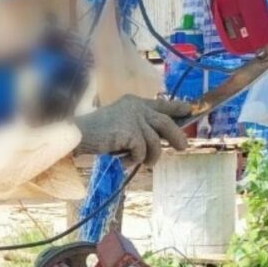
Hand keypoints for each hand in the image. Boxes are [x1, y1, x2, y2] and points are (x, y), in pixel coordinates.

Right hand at [73, 95, 192, 164]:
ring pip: (155, 142)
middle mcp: (136, 108)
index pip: (160, 103)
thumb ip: (138, 126)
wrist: (79, 135)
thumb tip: (160, 139)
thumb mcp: (120, 124)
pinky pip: (142, 152)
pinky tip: (123, 160)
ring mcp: (134, 119)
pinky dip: (134, 160)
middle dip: (177, 136)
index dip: (176, 106)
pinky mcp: (131, 133)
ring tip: (144, 163)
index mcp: (134, 102)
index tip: (188, 109)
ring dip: (151, 157)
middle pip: (166, 122)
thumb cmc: (96, 133)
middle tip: (183, 147)